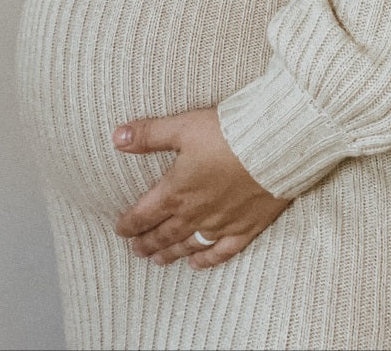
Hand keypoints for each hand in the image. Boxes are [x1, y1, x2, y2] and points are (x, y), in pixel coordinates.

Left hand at [113, 109, 289, 268]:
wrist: (274, 147)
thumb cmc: (229, 133)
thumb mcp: (184, 127)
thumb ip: (149, 134)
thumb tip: (117, 136)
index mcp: (176, 191)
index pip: (144, 214)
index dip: (129, 223)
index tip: (121, 229)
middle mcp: (195, 213)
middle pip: (165, 234)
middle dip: (148, 242)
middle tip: (137, 250)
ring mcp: (221, 224)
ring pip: (188, 245)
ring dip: (171, 254)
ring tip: (158, 260)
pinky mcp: (246, 227)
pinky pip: (222, 251)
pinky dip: (207, 259)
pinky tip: (197, 264)